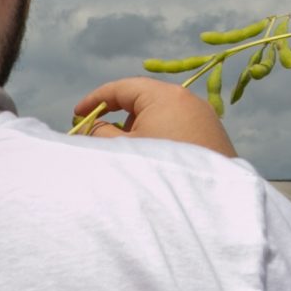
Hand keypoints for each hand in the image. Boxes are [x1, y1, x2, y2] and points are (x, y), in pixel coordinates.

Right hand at [72, 76, 238, 159]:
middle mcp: (188, 99)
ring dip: (141, 127)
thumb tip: (95, 126)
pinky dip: (161, 136)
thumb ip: (100, 132)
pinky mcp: (213, 135)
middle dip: (119, 116)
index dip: (96, 99)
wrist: (207, 202)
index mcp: (164, 96)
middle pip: (144, 99)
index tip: (77, 114)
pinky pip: (179, 127)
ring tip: (131, 152)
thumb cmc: (159, 169)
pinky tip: (155, 159)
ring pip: (162, 114)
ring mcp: (204, 117)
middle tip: (103, 135)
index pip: (123, 88)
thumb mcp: (121, 149)